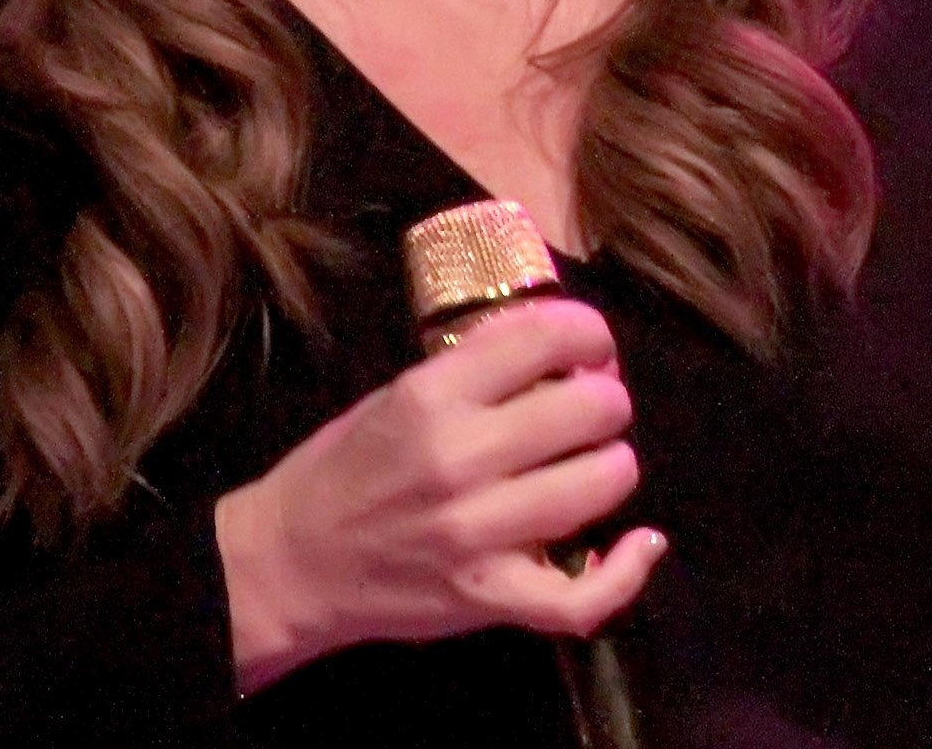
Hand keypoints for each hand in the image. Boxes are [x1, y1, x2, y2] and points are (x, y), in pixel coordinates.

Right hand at [212, 299, 666, 692]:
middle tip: (593, 409)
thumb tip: (554, 345)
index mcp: (432, 395)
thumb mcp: (395, 395)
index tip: (591, 347)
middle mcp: (461, 457)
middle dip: (607, 401)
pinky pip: (584, 595)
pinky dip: (627, 572)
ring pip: (601, 484)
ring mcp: (480, 532)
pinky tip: (641, 544)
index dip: (588, 334)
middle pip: (590, 409)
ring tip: (597, 465)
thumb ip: (470, 372)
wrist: (289, 562)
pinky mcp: (490, 597)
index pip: (545, 337)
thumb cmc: (342, 470)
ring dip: (614, 467)